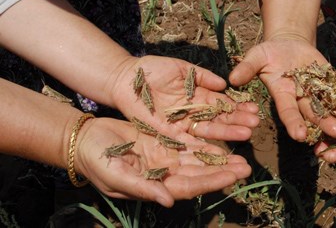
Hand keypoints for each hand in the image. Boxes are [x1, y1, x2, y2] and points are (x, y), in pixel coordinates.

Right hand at [76, 117, 250, 206]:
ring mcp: (166, 157)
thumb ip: (143, 188)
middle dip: (224, 170)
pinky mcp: (164, 141)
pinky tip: (222, 138)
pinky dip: (206, 141)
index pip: (191, 186)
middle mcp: (166, 173)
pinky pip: (190, 142)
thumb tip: (168, 201)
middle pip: (201, 173)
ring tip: (241, 154)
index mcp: (157, 186)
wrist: (85, 140)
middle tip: (246, 166)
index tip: (232, 177)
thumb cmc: (96, 161)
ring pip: (199, 158)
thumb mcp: (116, 176)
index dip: (212, 182)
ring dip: (220, 157)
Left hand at [109, 55, 259, 142]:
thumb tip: (224, 84)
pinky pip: (189, 142)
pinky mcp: (169, 134)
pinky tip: (221, 149)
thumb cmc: (151, 69)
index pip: (222, 103)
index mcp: (198, 95)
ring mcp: (183, 124)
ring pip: (209, 131)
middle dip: (238, 121)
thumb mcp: (180, 68)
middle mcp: (194, 112)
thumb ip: (202, 76)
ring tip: (246, 134)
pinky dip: (205, 146)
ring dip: (228, 133)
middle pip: (220, 118)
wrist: (125, 79)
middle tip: (256, 123)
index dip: (238, 106)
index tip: (253, 108)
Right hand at [229, 39, 335, 141]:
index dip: (294, 123)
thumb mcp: (257, 56)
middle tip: (335, 133)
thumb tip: (232, 79)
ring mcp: (316, 92)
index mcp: (282, 95)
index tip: (300, 136)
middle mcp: (300, 98)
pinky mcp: (330, 83)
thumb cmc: (269, 52)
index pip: (288, 112)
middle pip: (312, 114)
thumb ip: (247, 67)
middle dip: (323, 124)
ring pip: (328, 107)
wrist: (288, 44)